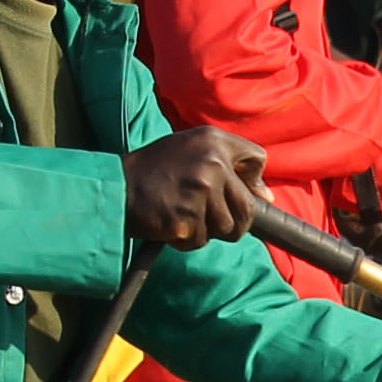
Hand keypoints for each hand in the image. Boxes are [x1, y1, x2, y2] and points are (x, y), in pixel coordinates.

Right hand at [124, 128, 266, 248]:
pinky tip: (170, 223)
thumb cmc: (155, 171)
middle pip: (248, 208)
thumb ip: (230, 166)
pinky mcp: (187, 217)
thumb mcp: (192, 151)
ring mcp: (200, 190)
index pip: (258, 159)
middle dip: (232, 221)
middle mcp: (211, 162)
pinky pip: (201, 240)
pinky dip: (187, 239)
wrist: (115, 188)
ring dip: (207, 230)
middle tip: (207, 217)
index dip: (253, 181)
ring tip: (183, 215)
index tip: (240, 192)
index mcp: (214, 140)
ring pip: (226, 228)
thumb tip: (267, 197)